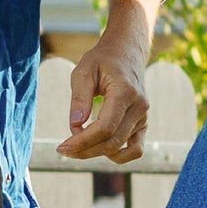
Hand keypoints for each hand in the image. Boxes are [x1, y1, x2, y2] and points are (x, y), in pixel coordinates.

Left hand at [56, 0, 157, 163]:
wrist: (127, 52)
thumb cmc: (103, 60)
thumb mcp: (84, 70)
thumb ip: (79, 98)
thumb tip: (75, 126)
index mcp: (126, 92)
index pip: (105, 128)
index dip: (83, 141)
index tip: (63, 146)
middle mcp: (139, 107)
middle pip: (112, 142)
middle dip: (85, 150)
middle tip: (63, 149)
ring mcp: (144, 117)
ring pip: (121, 148)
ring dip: (96, 153)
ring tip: (78, 145)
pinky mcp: (143, 123)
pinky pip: (135, 149)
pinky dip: (117, 155)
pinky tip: (98, 148)